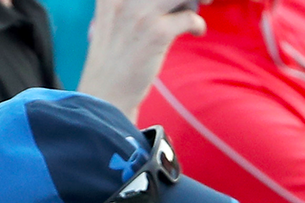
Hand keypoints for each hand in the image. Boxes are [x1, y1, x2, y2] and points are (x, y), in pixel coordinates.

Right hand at [75, 0, 206, 116]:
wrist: (107, 91)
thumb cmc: (114, 56)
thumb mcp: (112, 16)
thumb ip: (133, 2)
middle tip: (194, 1)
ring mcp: (141, 13)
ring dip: (193, 1)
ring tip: (192, 13)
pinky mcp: (156, 33)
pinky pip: (190, 17)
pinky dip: (198, 24)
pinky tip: (195, 32)